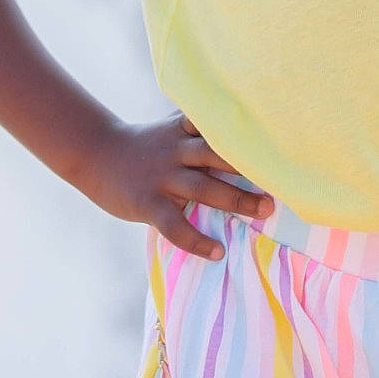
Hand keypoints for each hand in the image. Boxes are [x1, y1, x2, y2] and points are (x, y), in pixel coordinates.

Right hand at [79, 112, 272, 261]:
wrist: (96, 154)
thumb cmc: (145, 145)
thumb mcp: (172, 129)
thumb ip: (200, 130)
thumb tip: (243, 129)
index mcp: (182, 131)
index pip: (217, 125)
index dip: (245, 130)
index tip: (276, 135)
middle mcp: (175, 150)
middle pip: (218, 155)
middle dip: (250, 168)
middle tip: (282, 180)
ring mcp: (161, 177)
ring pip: (204, 188)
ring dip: (236, 200)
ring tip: (263, 211)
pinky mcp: (147, 203)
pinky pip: (176, 226)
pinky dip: (197, 241)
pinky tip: (217, 252)